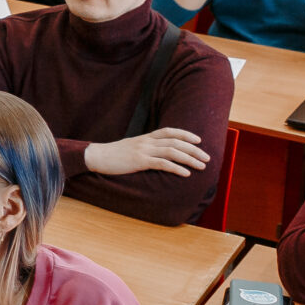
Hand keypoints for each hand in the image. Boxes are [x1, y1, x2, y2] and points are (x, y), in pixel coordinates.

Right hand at [82, 128, 211, 177]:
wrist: (97, 156)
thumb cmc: (114, 155)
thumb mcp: (131, 147)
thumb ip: (145, 148)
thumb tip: (158, 154)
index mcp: (145, 137)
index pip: (170, 131)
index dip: (186, 134)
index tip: (199, 140)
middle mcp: (147, 141)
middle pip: (176, 142)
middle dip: (194, 150)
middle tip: (207, 157)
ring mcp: (143, 150)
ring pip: (172, 152)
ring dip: (190, 159)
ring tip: (202, 166)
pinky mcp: (139, 161)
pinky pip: (162, 163)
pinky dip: (176, 168)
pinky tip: (185, 173)